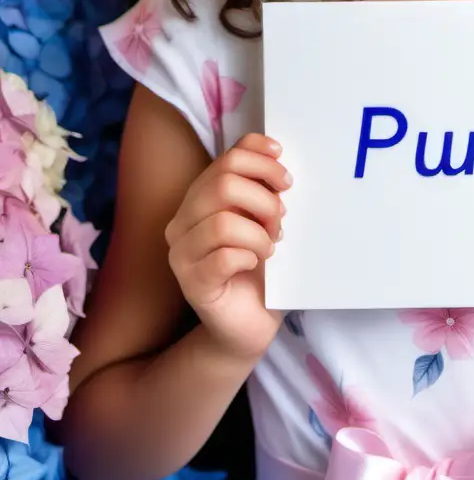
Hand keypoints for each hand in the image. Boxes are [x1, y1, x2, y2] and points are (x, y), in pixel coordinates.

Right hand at [165, 133, 292, 362]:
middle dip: (264, 200)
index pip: (228, 158)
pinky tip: (255, 264)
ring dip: (259, 234)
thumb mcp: (264, 220)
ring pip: (223, 222)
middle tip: (281, 221)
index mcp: (199, 198)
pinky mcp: (192, 284)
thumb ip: (263, 189)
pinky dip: (249, 257)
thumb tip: (277, 159)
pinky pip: (223, 257)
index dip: (261, 160)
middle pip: (224, 184)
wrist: (251, 321)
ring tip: (270, 247)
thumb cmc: (260, 266)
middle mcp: (182, 221)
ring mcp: (181, 254)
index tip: (285, 177)